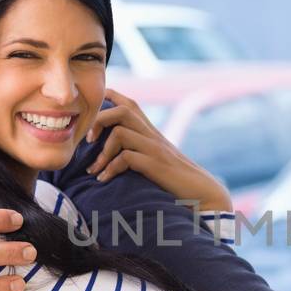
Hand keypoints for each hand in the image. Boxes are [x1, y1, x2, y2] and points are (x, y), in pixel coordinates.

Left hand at [84, 88, 232, 210]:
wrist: (202, 192)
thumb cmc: (176, 179)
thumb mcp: (156, 159)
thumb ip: (138, 150)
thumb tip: (112, 154)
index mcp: (151, 131)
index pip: (129, 103)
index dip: (107, 98)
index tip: (89, 112)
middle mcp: (153, 135)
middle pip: (123, 110)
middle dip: (98, 120)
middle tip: (88, 141)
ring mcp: (155, 148)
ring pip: (120, 132)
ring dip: (101, 152)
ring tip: (93, 170)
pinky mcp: (156, 165)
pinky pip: (126, 158)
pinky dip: (110, 169)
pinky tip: (104, 180)